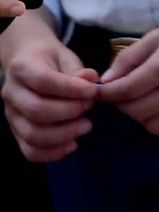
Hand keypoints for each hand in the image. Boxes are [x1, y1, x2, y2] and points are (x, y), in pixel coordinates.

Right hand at [0, 9, 98, 162]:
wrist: (30, 64)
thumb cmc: (51, 61)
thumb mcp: (65, 58)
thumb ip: (77, 71)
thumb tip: (92, 80)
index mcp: (22, 68)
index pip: (43, 81)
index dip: (70, 89)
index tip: (93, 91)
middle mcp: (11, 93)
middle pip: (36, 111)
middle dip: (69, 113)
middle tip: (90, 107)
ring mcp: (11, 115)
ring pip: (32, 134)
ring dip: (64, 134)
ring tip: (86, 126)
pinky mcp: (17, 132)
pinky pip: (30, 150)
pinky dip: (53, 153)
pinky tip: (73, 144)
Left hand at [97, 10, 158, 141]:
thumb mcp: (157, 36)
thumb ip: (129, 59)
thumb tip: (106, 81)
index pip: (127, 90)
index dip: (108, 94)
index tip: (100, 92)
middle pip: (137, 111)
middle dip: (122, 106)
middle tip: (122, 96)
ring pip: (154, 126)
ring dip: (141, 118)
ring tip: (142, 104)